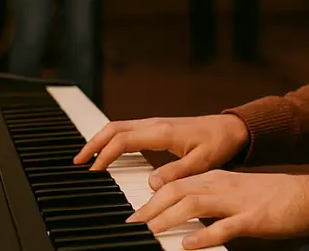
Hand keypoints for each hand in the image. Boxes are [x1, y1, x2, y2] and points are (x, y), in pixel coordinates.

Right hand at [73, 115, 248, 188]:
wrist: (231, 129)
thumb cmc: (218, 143)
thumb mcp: (201, 163)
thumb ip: (176, 173)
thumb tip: (150, 183)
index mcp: (162, 132)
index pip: (123, 139)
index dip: (105, 154)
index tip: (94, 171)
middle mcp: (154, 124)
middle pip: (114, 128)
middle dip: (93, 143)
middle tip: (77, 162)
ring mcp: (154, 124)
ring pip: (118, 127)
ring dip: (100, 140)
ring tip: (86, 158)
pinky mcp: (157, 127)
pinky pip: (127, 130)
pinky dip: (112, 139)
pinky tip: (108, 152)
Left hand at [129, 170, 308, 248]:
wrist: (308, 196)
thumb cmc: (272, 198)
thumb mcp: (235, 193)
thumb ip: (210, 201)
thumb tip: (184, 216)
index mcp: (217, 179)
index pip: (177, 184)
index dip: (153, 198)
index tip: (136, 213)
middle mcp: (223, 185)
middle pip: (179, 190)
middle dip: (152, 206)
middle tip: (133, 222)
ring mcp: (237, 201)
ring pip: (194, 204)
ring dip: (169, 218)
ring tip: (150, 230)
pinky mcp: (252, 219)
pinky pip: (223, 227)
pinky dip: (203, 236)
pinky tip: (187, 244)